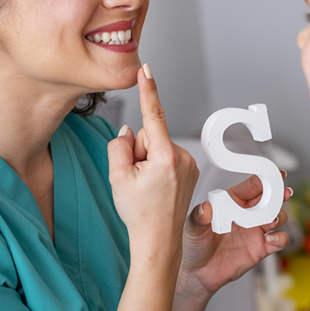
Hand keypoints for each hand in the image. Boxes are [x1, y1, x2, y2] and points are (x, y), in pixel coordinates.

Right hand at [107, 64, 199, 254]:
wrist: (158, 241)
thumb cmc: (138, 212)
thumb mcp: (117, 177)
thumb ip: (119, 147)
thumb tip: (129, 131)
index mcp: (164, 157)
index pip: (154, 115)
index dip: (148, 90)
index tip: (146, 69)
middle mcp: (182, 157)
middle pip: (150, 135)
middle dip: (139, 150)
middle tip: (136, 180)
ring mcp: (190, 164)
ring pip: (158, 146)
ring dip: (148, 160)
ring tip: (148, 187)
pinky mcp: (191, 170)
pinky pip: (167, 156)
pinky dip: (158, 166)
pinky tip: (157, 187)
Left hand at [178, 172, 291, 296]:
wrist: (199, 273)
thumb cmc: (195, 246)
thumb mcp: (193, 228)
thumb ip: (198, 217)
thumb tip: (204, 208)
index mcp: (232, 201)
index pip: (252, 186)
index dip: (265, 178)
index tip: (275, 174)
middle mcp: (247, 214)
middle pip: (270, 198)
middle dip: (279, 194)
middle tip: (283, 193)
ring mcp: (256, 231)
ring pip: (278, 216)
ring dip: (279, 215)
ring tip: (271, 220)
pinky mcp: (261, 248)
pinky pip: (279, 241)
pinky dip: (280, 238)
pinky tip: (270, 239)